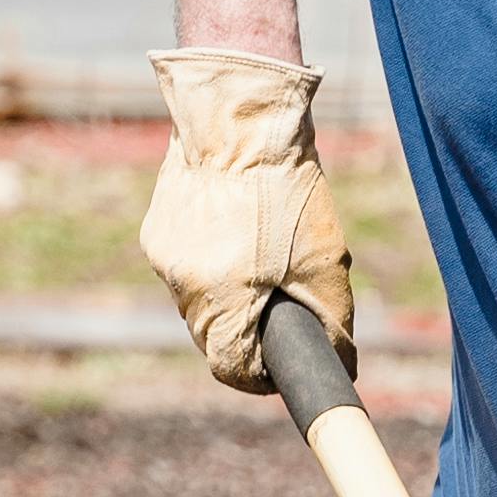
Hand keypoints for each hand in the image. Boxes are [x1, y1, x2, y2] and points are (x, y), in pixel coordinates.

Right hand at [136, 51, 355, 395]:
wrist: (242, 121)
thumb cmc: (290, 192)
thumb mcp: (326, 263)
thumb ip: (332, 324)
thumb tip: (342, 365)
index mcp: (225, 301)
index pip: (232, 368)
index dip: (259, 375)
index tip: (277, 368)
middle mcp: (185, 288)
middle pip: (213, 338)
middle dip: (245, 330)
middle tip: (278, 300)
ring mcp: (164, 260)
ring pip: (196, 301)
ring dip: (226, 292)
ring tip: (256, 251)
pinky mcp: (154, 234)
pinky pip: (183, 266)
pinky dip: (208, 259)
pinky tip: (231, 226)